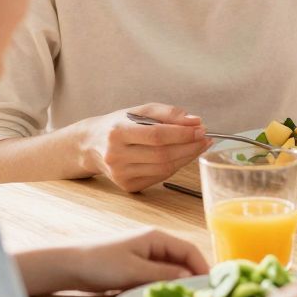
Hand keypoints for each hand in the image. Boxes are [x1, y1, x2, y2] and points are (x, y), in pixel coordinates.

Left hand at [60, 227, 208, 291]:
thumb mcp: (134, 271)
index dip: (202, 267)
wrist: (68, 266)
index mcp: (156, 238)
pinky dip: (163, 285)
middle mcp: (153, 244)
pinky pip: (156, 276)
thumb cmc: (99, 263)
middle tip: (200, 296)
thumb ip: (163, 274)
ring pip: (170, 269)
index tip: (211, 285)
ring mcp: (144, 256)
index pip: (189, 250)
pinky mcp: (135, 267)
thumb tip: (189, 278)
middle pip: (182, 260)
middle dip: (192, 276)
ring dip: (177, 283)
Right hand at [73, 104, 210, 191]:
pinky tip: (182, 156)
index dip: (182, 133)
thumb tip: (195, 121)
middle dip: (190, 147)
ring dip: (187, 157)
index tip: (201, 129)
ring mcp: (120, 174)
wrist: (91, 145)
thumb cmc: (119, 125)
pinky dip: (175, 166)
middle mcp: (116, 155)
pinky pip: (159, 177)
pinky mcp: (127, 186)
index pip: (157, 135)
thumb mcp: (139, 110)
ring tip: (199, 146)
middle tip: (205, 139)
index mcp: (117, 132)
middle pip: (162, 154)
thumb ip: (168, 113)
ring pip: (164, 168)